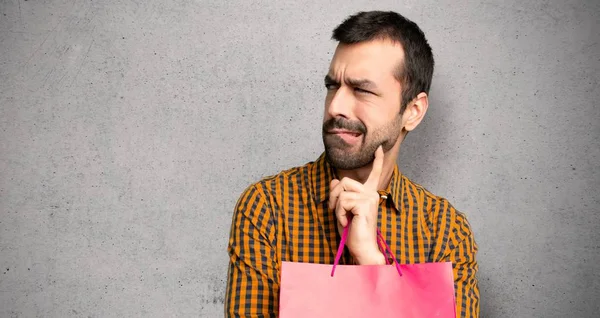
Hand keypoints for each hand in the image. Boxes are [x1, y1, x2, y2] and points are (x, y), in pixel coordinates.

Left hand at [328, 146, 385, 264]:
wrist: (362, 248)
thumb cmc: (353, 232)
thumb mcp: (342, 211)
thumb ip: (339, 195)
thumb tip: (334, 180)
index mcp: (369, 194)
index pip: (374, 174)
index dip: (377, 160)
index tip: (380, 147)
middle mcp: (372, 193)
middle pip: (343, 181)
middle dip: (333, 196)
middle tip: (337, 212)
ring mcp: (370, 198)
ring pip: (341, 192)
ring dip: (336, 207)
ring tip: (345, 219)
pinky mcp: (365, 204)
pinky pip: (343, 201)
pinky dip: (339, 213)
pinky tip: (347, 223)